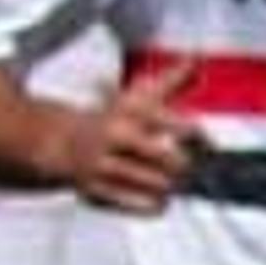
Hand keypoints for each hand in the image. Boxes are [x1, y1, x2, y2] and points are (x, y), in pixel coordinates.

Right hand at [53, 59, 198, 214]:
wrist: (61, 142)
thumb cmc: (111, 119)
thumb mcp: (137, 98)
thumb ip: (170, 82)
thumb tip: (195, 60)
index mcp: (127, 112)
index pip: (174, 123)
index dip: (196, 134)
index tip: (204, 140)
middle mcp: (114, 136)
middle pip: (173, 160)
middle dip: (184, 165)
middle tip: (186, 165)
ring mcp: (103, 164)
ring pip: (159, 185)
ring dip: (169, 185)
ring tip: (169, 180)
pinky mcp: (97, 190)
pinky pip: (140, 205)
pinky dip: (154, 204)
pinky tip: (154, 196)